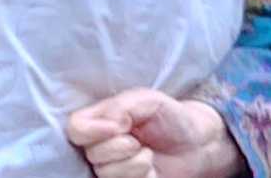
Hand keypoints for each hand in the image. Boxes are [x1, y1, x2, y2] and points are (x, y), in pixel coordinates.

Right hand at [64, 90, 239, 177]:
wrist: (195, 144)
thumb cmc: (169, 117)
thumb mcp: (147, 100)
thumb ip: (121, 107)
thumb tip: (108, 125)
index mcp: (100, 120)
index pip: (75, 128)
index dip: (92, 130)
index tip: (119, 126)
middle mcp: (100, 146)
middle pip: (92, 153)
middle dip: (121, 147)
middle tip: (140, 140)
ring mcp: (112, 168)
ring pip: (107, 173)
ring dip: (135, 163)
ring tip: (148, 154)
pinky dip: (142, 177)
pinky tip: (151, 170)